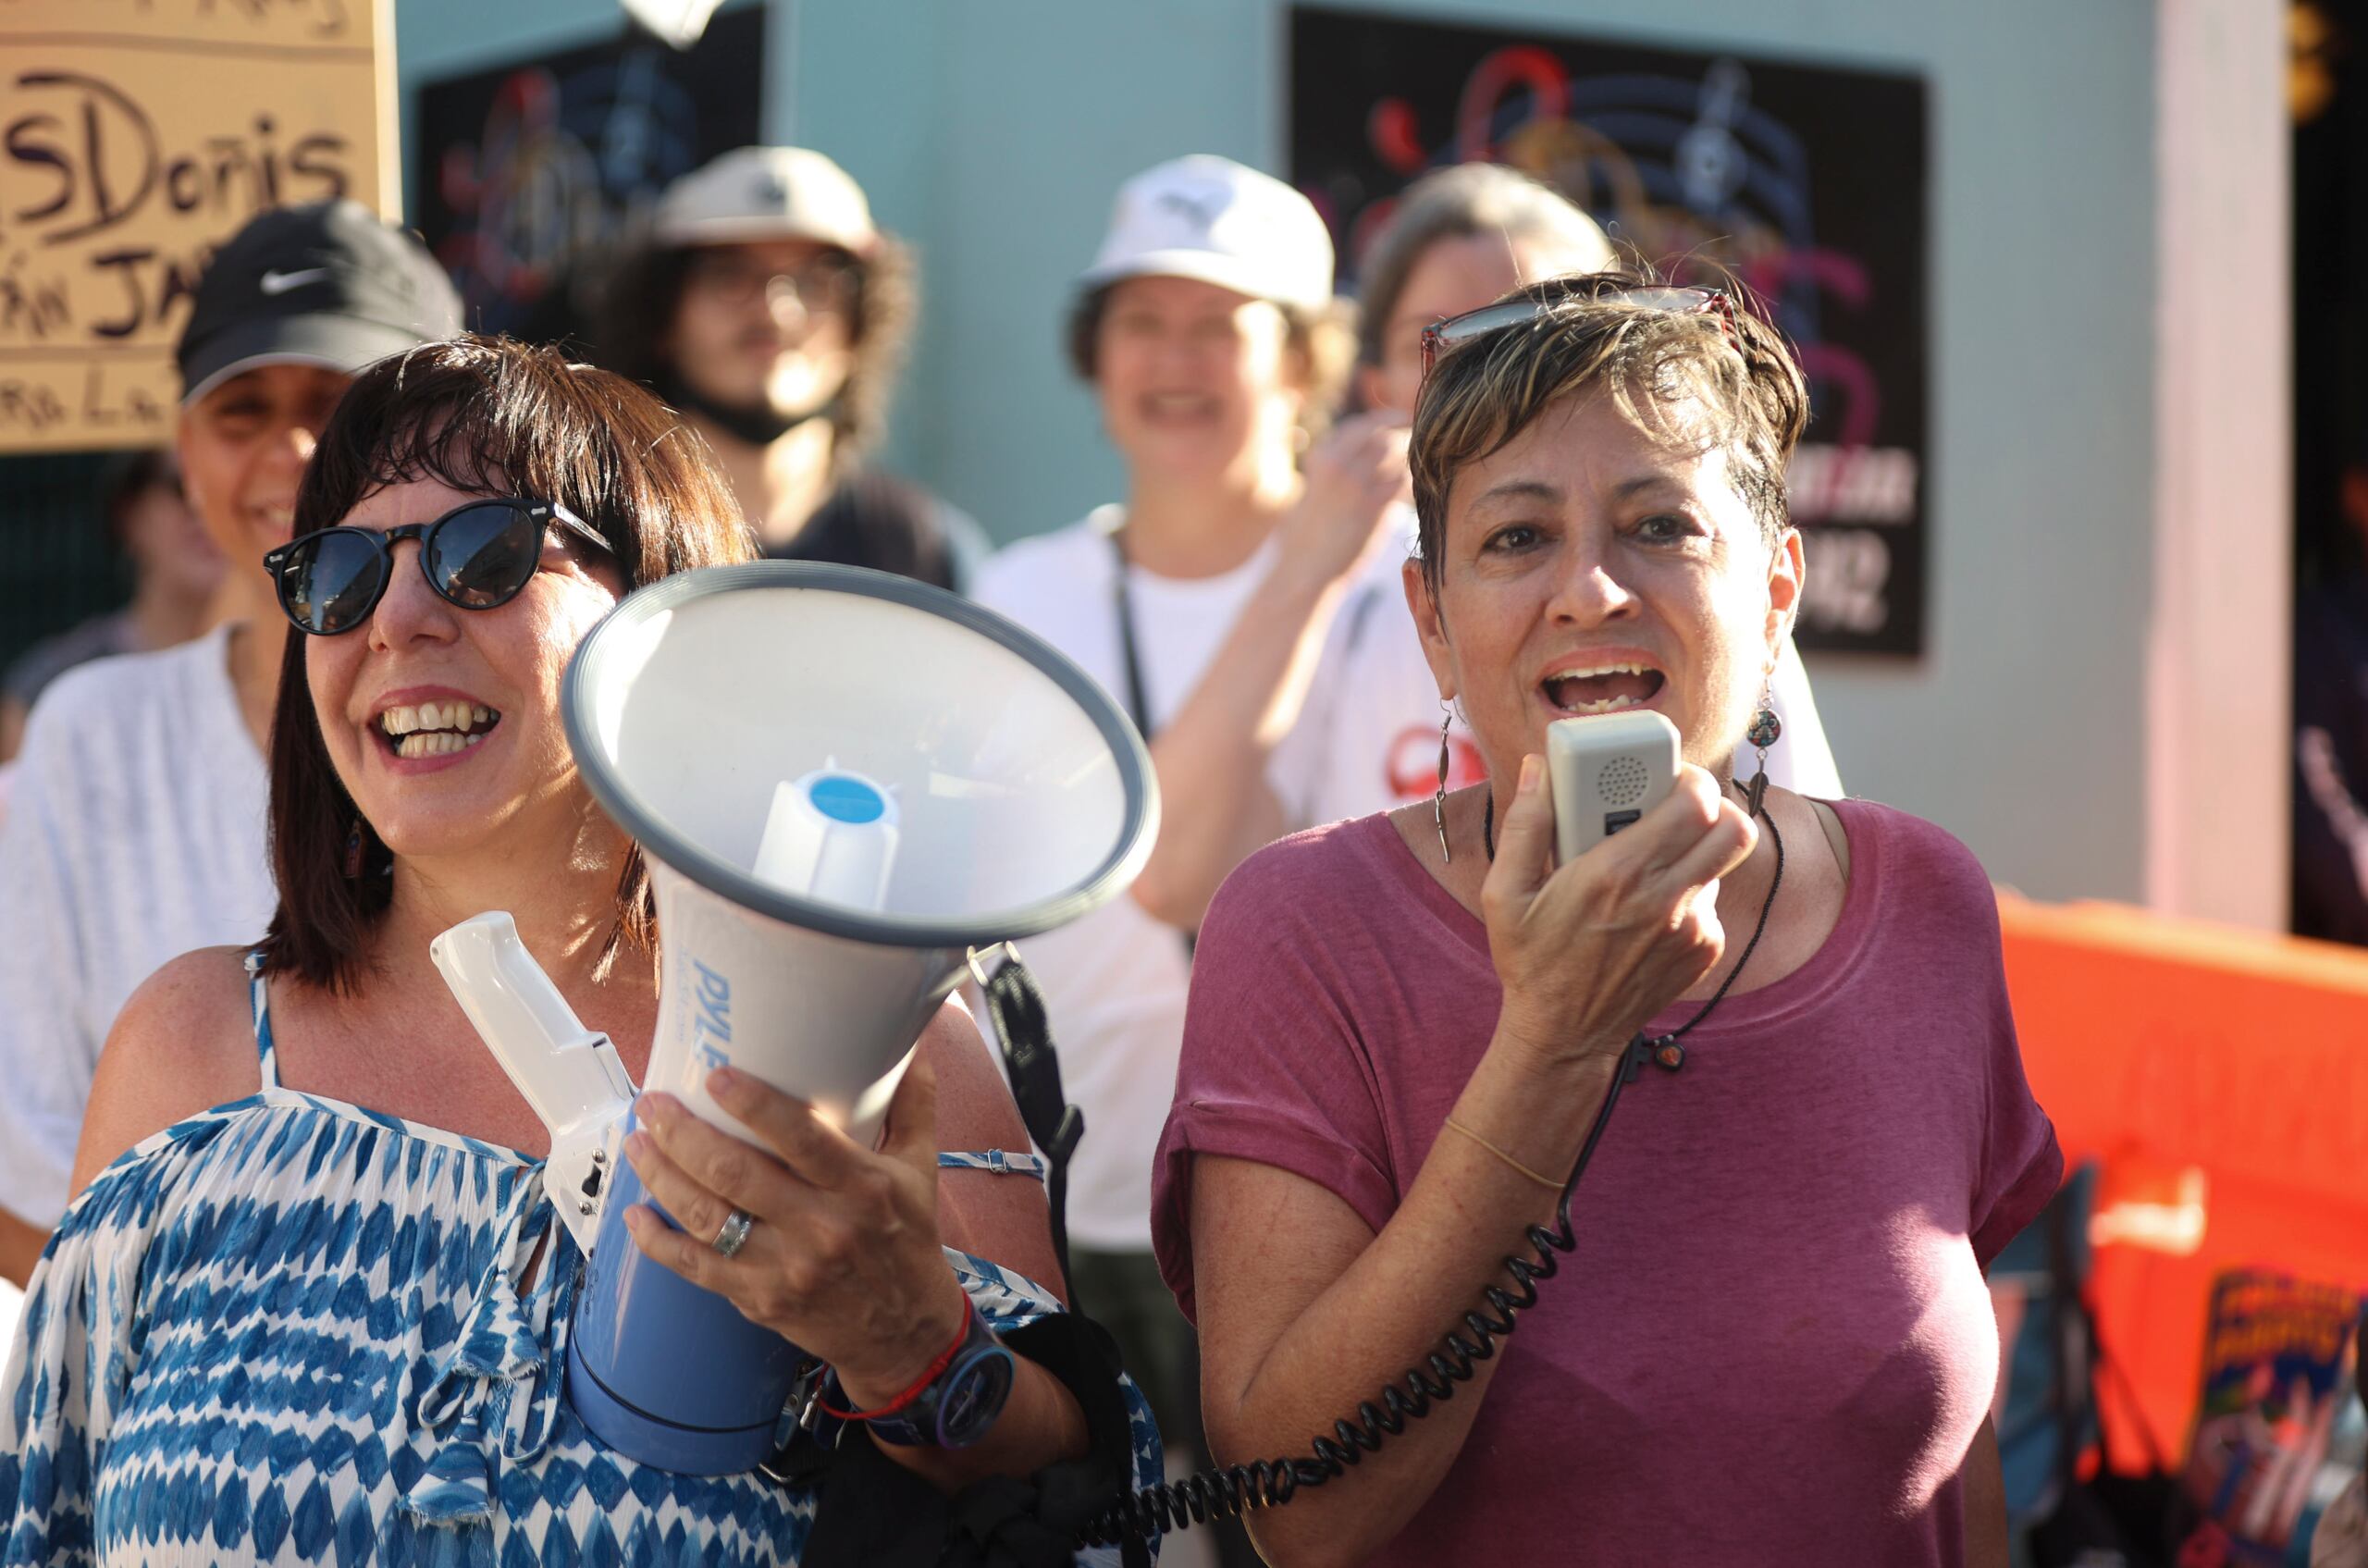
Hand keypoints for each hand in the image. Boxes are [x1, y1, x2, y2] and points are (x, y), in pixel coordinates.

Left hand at [622, 1060, 970, 1402]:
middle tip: (653, 1105)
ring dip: (662, 1177)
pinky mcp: (760, 1299)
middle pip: (735, 1174)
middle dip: (683, 1135)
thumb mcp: (921, 1170)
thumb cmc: (908, 1240)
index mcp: (861, 1186)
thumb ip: (913, 1106)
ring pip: (706, 1217)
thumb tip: (911, 1049)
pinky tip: (635, 1214)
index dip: (755, 1106)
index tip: (715, 1077)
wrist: (906, 1332)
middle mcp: (821, 1227)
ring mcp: (785, 1268)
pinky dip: (658, 1242)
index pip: (802, 1138)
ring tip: (639, 1144)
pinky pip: (696, 1268)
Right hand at [1272, 409, 1412, 589]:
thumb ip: (1333, 471)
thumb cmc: (1304, 538)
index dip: (1386, 420)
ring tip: (1419, 467)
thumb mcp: (1310, 492)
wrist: (1303, 571)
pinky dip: (1411, 482)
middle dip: (1405, 438)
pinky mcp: (1372, 509)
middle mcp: (1338, 465)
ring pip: (1398, 458)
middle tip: (1419, 445)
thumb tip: (1360, 458)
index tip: (1401, 420)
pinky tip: (1413, 490)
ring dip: (1412, 460)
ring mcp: (1356, 485)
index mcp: (1321, 458)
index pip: (1362, 426)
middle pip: (1385, 437)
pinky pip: (1403, 483)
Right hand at [1481, 754, 1756, 1068]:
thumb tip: (1537, 770)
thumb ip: (1524, 825)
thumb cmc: (1531, 962)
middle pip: (1734, 828)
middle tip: (1676, 805)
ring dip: (1694, 849)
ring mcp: (1692, 929)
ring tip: (1648, 860)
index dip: (1688, 778)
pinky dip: (1688, 891)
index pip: (1695, 804)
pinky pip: (1711, 900)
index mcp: (1618, 875)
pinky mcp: (1704, 951)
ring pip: (1724, 863)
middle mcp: (1665, 900)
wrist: (1565, 1037)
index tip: (1664, 775)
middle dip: (1712, 805)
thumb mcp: (1506, 894)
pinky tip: (1648, 904)